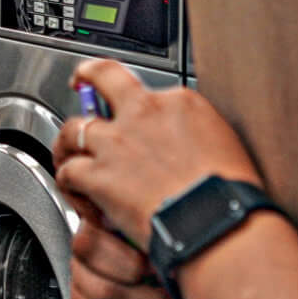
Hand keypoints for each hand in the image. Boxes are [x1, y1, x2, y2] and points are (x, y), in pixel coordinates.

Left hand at [51, 58, 260, 247]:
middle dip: (88, 75)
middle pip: (104, 77)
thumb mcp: (225, 148)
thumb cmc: (231, 196)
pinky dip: (69, 187)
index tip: (135, 113)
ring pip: (73, 128)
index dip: (136, 105)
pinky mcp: (99, 175)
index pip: (148, 91)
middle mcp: (144, 113)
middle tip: (80, 82)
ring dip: (67, 144)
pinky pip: (67, 173)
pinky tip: (80, 198)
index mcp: (181, 104)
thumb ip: (198, 139)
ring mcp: (117, 142)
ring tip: (67, 156)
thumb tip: (190, 153)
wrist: (219, 223)